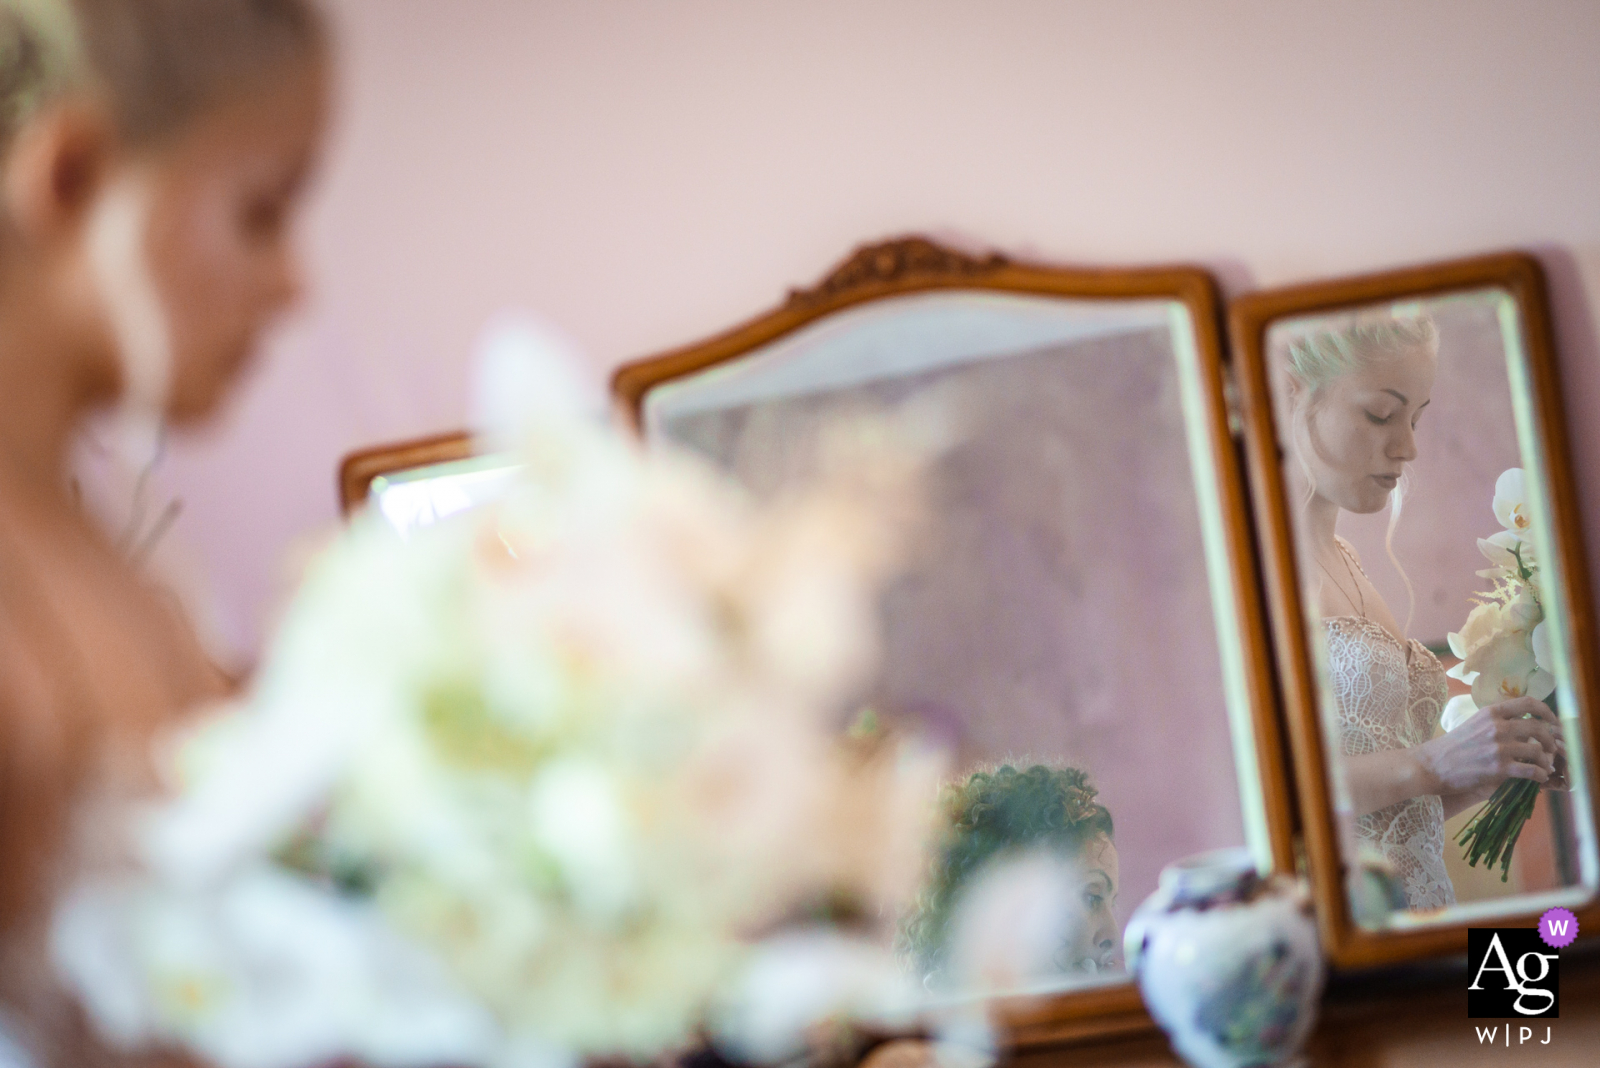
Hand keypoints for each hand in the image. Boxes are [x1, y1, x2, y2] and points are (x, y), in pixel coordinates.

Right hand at [1420, 696, 1562, 795]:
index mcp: (1490, 712)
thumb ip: (1497, 722)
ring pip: (1538, 751)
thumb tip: (1523, 724)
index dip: (1547, 711)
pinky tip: (1539, 778)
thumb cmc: (1452, 747)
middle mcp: (1497, 727)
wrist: (1431, 765)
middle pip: (1538, 727)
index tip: (1553, 721)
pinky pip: (1531, 770)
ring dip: (1547, 761)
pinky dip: (1540, 775)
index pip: (1528, 702)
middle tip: (1552, 749)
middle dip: (1551, 740)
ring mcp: (1498, 747)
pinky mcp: (1499, 768)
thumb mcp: (1474, 724)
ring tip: (1546, 767)